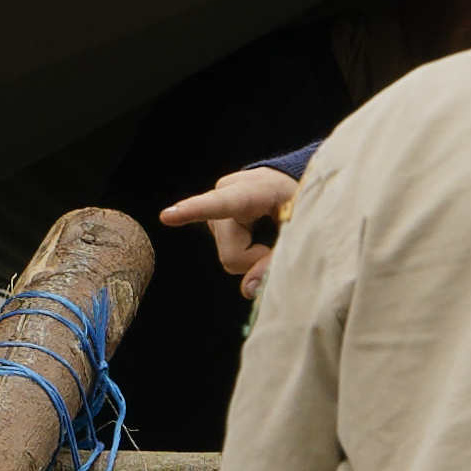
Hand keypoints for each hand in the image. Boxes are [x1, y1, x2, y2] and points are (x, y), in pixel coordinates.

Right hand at [159, 167, 298, 295]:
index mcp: (256, 187)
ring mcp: (219, 206)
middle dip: (254, 259)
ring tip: (269, 232)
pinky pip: (227, 250)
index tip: (168, 216)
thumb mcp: (302, 226)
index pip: (223, 204)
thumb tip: (248, 290)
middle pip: (232, 252)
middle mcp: (228, 192)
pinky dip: (245, 252)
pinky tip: (256, 235)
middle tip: (277, 243)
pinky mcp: (215, 218)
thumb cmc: (303, 199)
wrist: (294, 179)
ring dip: (250, 255)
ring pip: (228, 255)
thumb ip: (278, 257)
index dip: (195, 211)